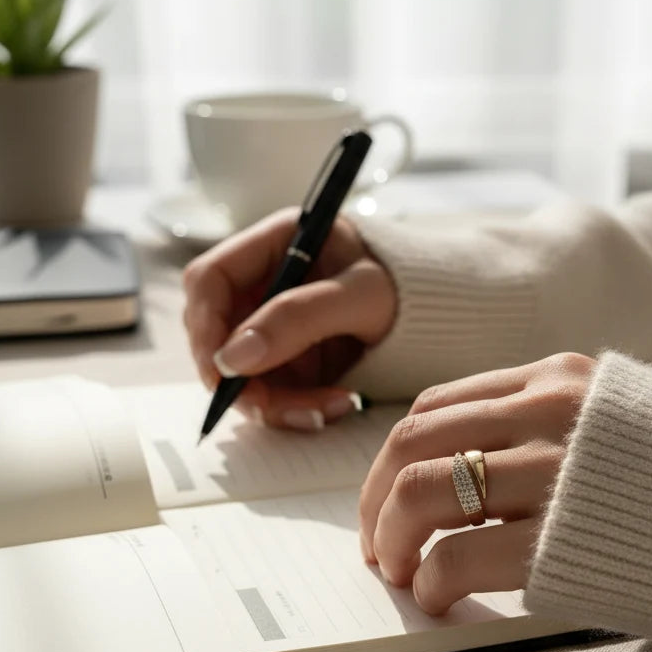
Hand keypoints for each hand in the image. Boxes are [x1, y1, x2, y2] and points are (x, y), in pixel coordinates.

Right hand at [182, 210, 396, 428]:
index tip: (222, 373)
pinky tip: (338, 405)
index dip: (205, 327)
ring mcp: (277, 325)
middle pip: (219, 334)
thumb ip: (299, 317)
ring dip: (276, 402)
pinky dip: (298, 407)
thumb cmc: (409, 286)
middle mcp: (266, 284)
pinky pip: (275, 392)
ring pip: (245, 373)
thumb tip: (233, 356)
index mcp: (276, 243)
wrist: (446, 314)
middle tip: (272, 406)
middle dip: (243, 378)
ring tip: (330, 407)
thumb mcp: (361, 295)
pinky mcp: (293, 360)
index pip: (209, 280)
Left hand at [358, 352, 596, 614]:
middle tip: (378, 544)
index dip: (395, 459)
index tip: (388, 496)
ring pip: (419, 490)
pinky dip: (431, 582)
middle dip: (377, 499)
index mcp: (557, 378)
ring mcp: (554, 470)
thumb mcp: (614, 425)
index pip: (436, 405)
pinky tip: (439, 596)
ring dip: (392, 538)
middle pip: (414, 443)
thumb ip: (546, 428)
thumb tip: (460, 474)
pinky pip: (456, 556)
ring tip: (402, 570)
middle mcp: (551, 410)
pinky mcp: (558, 538)